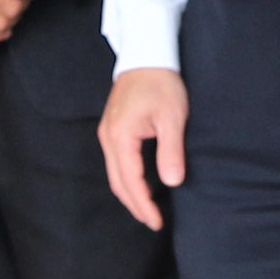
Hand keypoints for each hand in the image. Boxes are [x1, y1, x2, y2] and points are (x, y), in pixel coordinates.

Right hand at [100, 67, 188, 227]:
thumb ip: (171, 151)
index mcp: (121, 137)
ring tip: (148, 210)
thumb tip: (172, 182)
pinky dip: (127, 180)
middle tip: (154, 222)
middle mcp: (108, 138)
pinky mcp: (111, 129)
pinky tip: (140, 186)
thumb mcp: (172, 117)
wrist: (146, 55)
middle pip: (118, 183)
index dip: (144, 205)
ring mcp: (107, 133)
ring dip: (130, 194)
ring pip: (114, 174)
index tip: (158, 221)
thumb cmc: (161, 83)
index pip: (131, 181)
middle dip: (135, 205)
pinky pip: (115, 163)